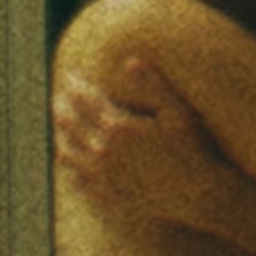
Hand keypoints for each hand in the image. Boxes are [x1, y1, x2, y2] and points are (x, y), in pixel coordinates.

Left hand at [55, 58, 231, 227]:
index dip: (76, 86)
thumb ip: (153, 83)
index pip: (86, 100)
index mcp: (118, 126)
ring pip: (70, 152)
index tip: (70, 76)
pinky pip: (80, 180)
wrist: (199, 195)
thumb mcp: (177, 111)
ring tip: (58, 125)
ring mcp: (104, 177)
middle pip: (72, 124)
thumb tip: (130, 60)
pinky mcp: (109, 196)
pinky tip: (69, 162)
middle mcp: (105, 152)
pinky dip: (71, 167)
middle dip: (62, 106)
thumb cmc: (192, 149)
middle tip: (57, 97)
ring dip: (61, 135)